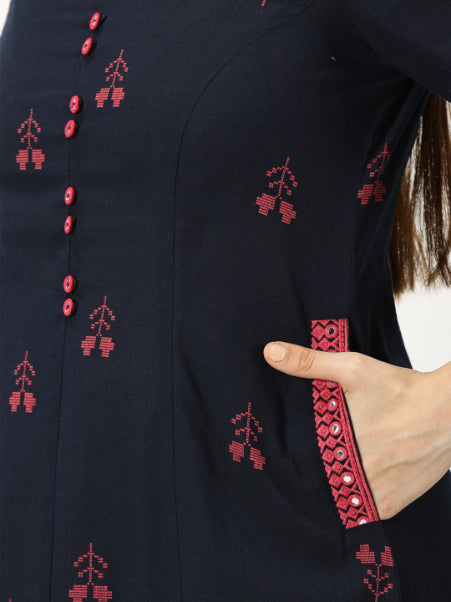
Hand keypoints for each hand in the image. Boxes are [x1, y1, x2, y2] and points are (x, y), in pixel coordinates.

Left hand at [263, 341, 450, 518]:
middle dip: (314, 473)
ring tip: (334, 470)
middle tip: (310, 462)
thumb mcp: (352, 369)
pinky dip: (358, 499)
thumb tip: (270, 352)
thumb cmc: (400, 388)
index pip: (298, 465)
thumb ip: (309, 362)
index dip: (288, 463)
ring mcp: (377, 494)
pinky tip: (355, 479)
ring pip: (342, 500)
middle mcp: (358, 474)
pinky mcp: (395, 503)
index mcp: (340, 445)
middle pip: (320, 483)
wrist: (448, 411)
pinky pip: (365, 511)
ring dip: (335, 488)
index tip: (281, 459)